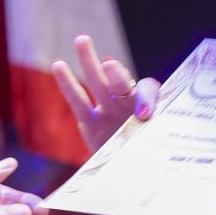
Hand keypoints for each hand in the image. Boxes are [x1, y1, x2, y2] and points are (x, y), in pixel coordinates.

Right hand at [51, 34, 158, 153]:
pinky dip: (68, 84)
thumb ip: (155, 148)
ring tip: (82, 40)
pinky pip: (78, 101)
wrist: (132, 174)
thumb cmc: (149, 163)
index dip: (146, 99)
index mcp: (151, 109)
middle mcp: (130, 106)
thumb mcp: (157, 156)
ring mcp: (109, 111)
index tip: (143, 114)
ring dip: (90, 62)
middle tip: (110, 66)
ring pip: (99, 83)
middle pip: (122, 82)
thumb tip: (153, 153)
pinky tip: (58, 65)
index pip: (147, 91)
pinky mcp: (90, 122)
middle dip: (116, 73)